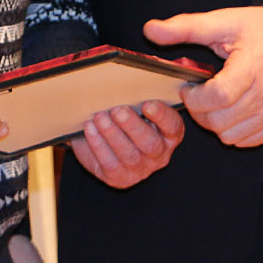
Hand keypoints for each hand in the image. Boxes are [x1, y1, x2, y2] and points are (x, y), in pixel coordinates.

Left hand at [67, 100, 185, 188]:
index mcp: (169, 134)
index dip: (161, 116)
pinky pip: (109, 163)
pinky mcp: (119, 178)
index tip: (147, 105)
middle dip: (132, 126)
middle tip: (118, 110)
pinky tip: (90, 128)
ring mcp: (140, 169)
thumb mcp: (135, 108)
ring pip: (129, 155)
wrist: (101, 140)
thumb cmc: (123, 120)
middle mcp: (158, 154)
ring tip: (100, 117)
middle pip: (150, 143)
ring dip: (112, 134)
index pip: (172, 126)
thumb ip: (137, 99)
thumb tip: (126, 84)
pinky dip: (98, 144)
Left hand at [144, 6, 262, 146]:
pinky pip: (248, 141)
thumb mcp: (224, 21)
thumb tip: (149, 30)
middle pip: (220, 121)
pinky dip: (234, 130)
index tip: (189, 87)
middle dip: (199, 112)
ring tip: (216, 103)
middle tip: (198, 96)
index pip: (216, 98)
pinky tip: (234, 109)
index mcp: (253, 67)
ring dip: (215, 124)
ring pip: (231, 136)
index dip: (194, 98)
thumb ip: (186, 27)